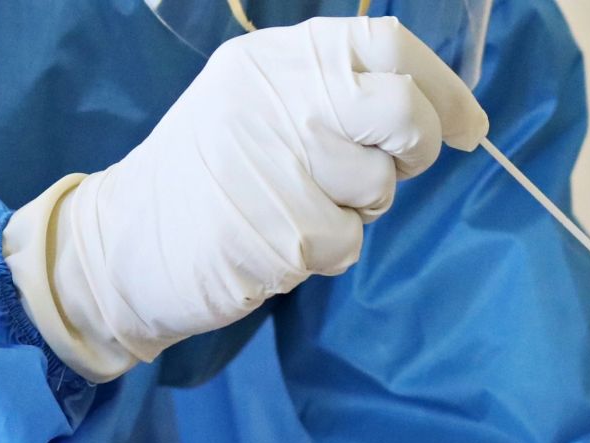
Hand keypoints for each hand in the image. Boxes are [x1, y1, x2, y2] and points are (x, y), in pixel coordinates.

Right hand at [5, 16, 487, 380]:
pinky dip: (325, 252)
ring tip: (298, 206)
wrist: (122, 244)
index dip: (444, 88)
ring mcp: (276, 164)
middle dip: (417, 146)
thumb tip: (430, 113)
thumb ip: (331, 95)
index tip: (467, 128)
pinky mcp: (277, 230)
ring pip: (377, 188)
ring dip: (356, 209)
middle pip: (399, 110)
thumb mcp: (257, 106)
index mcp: (275, 59)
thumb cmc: (207, 177)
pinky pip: (345, 243)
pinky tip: (277, 242)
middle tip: (396, 169)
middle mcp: (278, 98)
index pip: (388, 44)